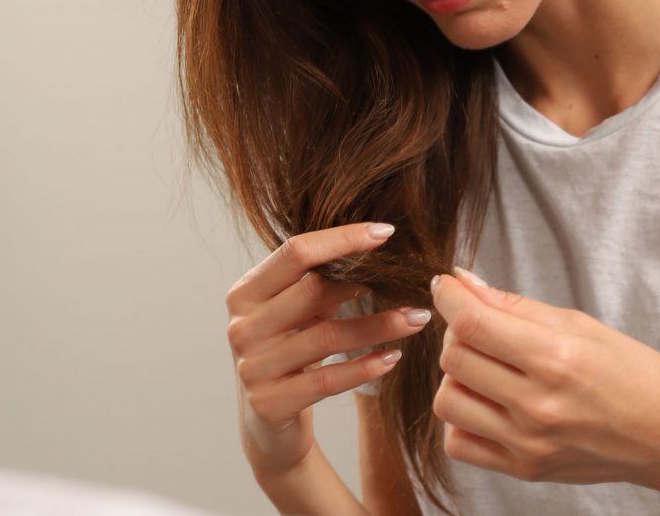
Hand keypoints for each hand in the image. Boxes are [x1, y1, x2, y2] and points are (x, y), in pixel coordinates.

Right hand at [225, 222, 430, 477]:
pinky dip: (363, 366)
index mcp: (245, 292)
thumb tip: (373, 241)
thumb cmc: (287, 352)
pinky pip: (326, 380)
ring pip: (327, 336)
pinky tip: (393, 357)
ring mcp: (252, 366)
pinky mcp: (270, 403)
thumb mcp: (293, 312)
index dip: (342, 239)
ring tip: (417, 317)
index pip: (295, 251)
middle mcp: (242, 325)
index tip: (385, 233)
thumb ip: (316, 280)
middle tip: (408, 278)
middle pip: (312, 290)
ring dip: (379, 325)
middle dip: (365, 280)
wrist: (267, 425)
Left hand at [429, 269, 659, 492]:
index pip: (471, 323)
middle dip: (457, 332)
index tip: (444, 285)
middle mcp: (538, 405)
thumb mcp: (578, 324)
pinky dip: (462, 420)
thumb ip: (512, 304)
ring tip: (486, 370)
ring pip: (447, 401)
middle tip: (480, 329)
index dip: (447, 296)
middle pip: (453, 358)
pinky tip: (487, 405)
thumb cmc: (631, 374)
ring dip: (457, 378)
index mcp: (556, 359)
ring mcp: (528, 443)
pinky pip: (458, 443)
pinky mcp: (524, 469)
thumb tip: (461, 281)